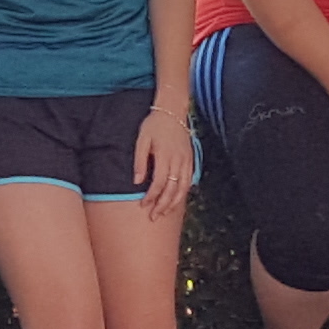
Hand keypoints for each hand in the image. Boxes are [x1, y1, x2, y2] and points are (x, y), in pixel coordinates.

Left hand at [133, 107, 193, 222]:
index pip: (159, 183)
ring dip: (174, 203)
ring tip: (165, 212)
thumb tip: (137, 182)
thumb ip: (140, 161)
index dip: (151, 197)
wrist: (173, 111)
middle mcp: (178, 161)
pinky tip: (177, 199)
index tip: (143, 205)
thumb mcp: (142, 140)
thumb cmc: (154, 125)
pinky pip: (189, 180)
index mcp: (165, 156)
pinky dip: (184, 192)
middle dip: (163, 205)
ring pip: (183, 188)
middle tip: (154, 217)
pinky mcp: (190, 159)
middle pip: (172, 190)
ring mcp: (186, 161)